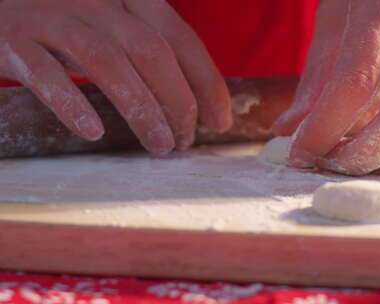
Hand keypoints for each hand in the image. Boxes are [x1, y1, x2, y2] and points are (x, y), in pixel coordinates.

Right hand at [0, 0, 231, 153]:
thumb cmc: (64, 16)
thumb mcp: (111, 19)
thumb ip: (145, 45)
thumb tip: (190, 101)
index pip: (180, 37)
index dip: (207, 81)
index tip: (220, 121)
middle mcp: (96, 0)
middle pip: (151, 51)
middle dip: (177, 100)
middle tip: (185, 140)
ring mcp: (52, 14)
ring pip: (107, 61)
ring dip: (140, 108)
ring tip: (160, 145)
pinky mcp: (12, 36)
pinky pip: (44, 72)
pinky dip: (71, 103)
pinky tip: (93, 132)